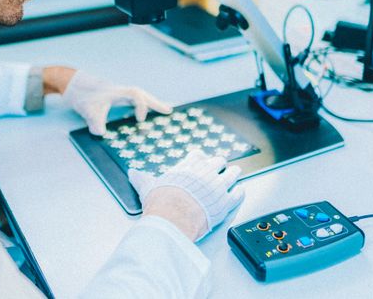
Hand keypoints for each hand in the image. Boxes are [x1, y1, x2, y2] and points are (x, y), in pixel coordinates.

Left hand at [62, 70, 172, 135]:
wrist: (75, 86)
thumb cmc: (83, 96)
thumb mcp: (87, 110)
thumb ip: (94, 121)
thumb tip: (100, 133)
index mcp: (118, 92)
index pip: (136, 96)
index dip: (141, 107)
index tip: (140, 121)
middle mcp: (122, 92)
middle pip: (143, 94)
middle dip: (156, 103)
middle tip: (169, 110)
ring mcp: (120, 94)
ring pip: (141, 97)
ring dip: (152, 103)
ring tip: (165, 110)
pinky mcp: (117, 98)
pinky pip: (135, 100)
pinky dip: (144, 105)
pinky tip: (147, 112)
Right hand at [128, 150, 244, 241]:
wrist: (174, 216)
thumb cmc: (162, 201)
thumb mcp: (148, 186)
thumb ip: (142, 178)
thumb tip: (132, 173)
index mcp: (188, 166)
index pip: (198, 155)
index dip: (200, 158)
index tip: (200, 159)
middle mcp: (205, 172)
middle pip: (218, 162)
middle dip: (219, 164)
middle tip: (220, 167)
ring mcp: (218, 186)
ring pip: (232, 174)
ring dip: (233, 174)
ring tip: (235, 173)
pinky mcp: (226, 201)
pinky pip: (238, 193)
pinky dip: (239, 192)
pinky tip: (240, 191)